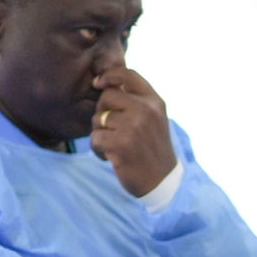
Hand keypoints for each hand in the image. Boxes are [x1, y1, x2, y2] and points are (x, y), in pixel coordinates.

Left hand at [89, 67, 176, 197]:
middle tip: (112, 129)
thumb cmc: (151, 148)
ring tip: (114, 145)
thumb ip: (136, 100)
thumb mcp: (153, 119)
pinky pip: (95, 137)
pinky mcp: (122, 144)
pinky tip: (111, 157)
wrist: (162, 181)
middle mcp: (147, 111)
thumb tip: (106, 81)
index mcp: (155, 102)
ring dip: (100, 133)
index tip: (98, 84)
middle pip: (107, 96)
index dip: (109, 75)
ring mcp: (135, 127)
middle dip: (102, 112)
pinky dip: (98, 149)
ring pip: (98, 118)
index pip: (128, 75)